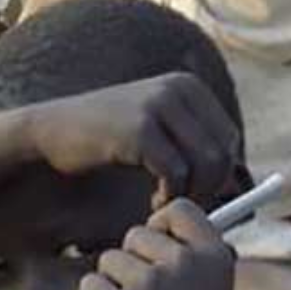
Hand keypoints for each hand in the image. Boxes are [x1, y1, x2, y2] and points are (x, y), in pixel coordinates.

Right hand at [16, 73, 244, 205]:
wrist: (51, 130)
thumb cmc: (105, 138)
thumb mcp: (155, 127)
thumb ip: (191, 141)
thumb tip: (239, 180)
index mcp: (188, 86)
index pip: (230, 138)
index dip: (221, 174)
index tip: (198, 194)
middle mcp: (178, 88)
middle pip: (223, 152)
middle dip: (209, 188)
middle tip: (183, 204)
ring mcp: (159, 105)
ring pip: (206, 164)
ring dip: (190, 194)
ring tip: (165, 202)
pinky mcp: (140, 129)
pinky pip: (177, 173)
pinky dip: (168, 196)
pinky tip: (151, 201)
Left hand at [76, 200, 240, 289]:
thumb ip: (190, 261)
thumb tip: (149, 230)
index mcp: (215, 256)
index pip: (179, 211)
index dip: (161, 226)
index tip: (157, 251)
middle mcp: (185, 263)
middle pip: (135, 236)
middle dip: (131, 265)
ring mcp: (151, 285)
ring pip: (108, 261)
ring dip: (112, 288)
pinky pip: (90, 287)